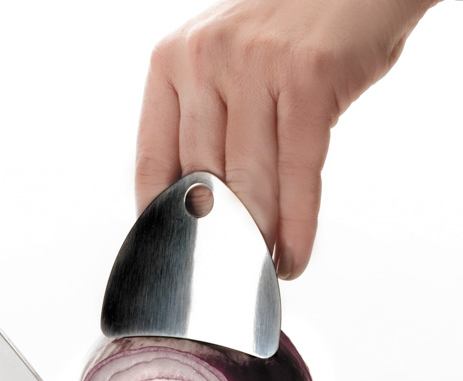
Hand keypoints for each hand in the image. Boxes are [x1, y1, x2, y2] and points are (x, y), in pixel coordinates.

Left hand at [136, 0, 437, 278]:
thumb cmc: (295, 23)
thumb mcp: (226, 60)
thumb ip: (208, 118)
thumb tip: (204, 200)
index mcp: (172, 62)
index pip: (153, 162)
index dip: (163, 220)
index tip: (174, 257)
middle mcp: (205, 60)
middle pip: (203, 179)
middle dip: (219, 239)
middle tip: (231, 274)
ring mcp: (256, 64)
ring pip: (249, 181)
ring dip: (258, 239)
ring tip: (263, 270)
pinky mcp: (309, 75)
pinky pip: (298, 171)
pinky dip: (298, 224)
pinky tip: (295, 254)